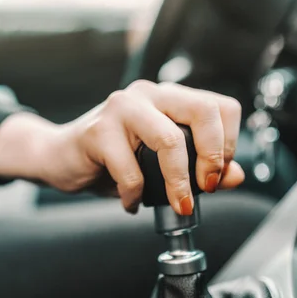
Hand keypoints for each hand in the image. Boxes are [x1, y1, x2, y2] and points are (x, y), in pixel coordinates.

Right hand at [0, 80, 244, 214]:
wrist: (60, 156)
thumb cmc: (111, 158)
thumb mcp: (161, 164)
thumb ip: (201, 167)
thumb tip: (236, 175)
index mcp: (168, 97)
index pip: (220, 106)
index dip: (228, 143)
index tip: (219, 174)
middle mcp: (148, 94)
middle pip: (202, 111)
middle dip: (213, 156)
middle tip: (205, 186)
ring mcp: (121, 108)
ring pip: (170, 139)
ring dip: (178, 181)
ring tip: (176, 202)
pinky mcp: (98, 130)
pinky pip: (130, 170)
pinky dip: (135, 194)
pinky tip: (130, 201)